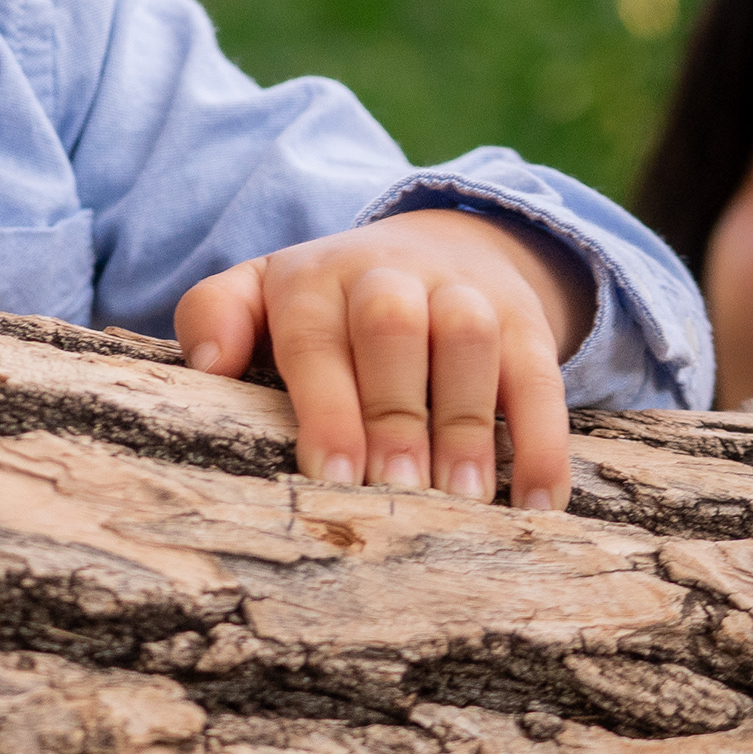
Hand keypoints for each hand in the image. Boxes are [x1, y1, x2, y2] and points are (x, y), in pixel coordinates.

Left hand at [172, 210, 589, 509]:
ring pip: (468, 340)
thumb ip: (217, 315)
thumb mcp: (263, 293)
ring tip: (464, 504)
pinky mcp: (524, 322)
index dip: (324, 405)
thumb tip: (207, 365)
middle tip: (394, 495)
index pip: (314, 335)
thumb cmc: (328, 304)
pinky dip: (544, 441)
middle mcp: (389, 275)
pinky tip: (540, 507)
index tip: (329, 475)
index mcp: (315, 278)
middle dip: (392, 413)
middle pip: (391, 327)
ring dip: (467, 424)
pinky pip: (540, 375)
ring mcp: (462, 293)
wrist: (437, 246)